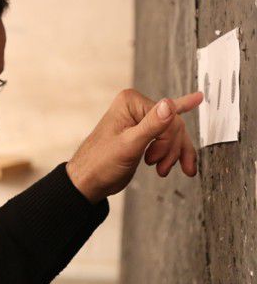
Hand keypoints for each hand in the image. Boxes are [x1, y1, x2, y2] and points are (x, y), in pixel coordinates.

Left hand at [66, 89, 203, 203]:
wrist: (89, 182)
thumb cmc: (99, 164)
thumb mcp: (128, 145)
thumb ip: (151, 126)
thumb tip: (169, 105)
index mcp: (130, 102)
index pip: (168, 116)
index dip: (167, 141)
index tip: (155, 157)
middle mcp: (135, 107)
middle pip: (173, 125)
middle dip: (171, 150)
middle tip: (160, 167)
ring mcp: (139, 120)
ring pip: (173, 133)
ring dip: (173, 153)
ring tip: (164, 170)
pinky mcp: (142, 134)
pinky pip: (167, 132)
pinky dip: (178, 137)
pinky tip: (195, 102)